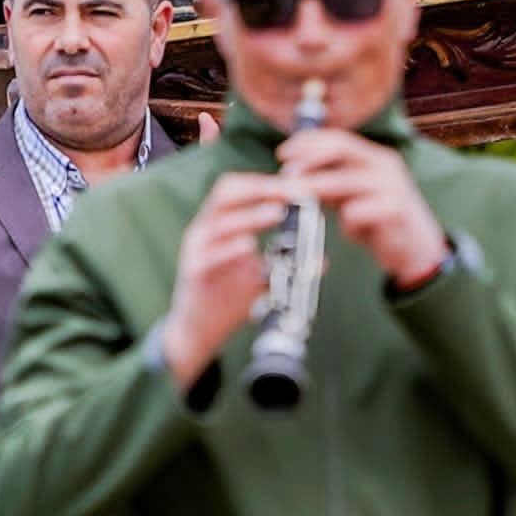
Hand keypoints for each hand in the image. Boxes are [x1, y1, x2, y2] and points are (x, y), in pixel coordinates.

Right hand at [161, 174, 293, 379]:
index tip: (295, 185)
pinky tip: (250, 246)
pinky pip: (210, 257)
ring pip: (220, 223)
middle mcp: (203, 231)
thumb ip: (284, 264)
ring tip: (276, 213)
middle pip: (226, 194)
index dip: (265, 182)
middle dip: (259, 189)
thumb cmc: (227, 299)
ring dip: (250, 216)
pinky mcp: (193, 275)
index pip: (237, 188)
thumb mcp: (259, 277)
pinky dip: (230, 249)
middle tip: (289, 194)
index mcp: (217, 224)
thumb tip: (322, 261)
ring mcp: (195, 251)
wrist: (196, 333)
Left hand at [278, 125, 448, 292]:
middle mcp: (385, 166)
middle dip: (308, 159)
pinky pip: (359, 211)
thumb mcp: (352, 198)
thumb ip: (330, 185)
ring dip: (316, 188)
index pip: (338, 138)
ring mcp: (393, 186)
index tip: (283, 154)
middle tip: (285, 175)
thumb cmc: (380, 223)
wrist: (417, 251)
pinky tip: (352, 231)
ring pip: (346, 181)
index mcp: (374, 158)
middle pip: (342, 149)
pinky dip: (347, 221)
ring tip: (296, 196)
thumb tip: (294, 175)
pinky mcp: (396, 209)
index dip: (308, 143)